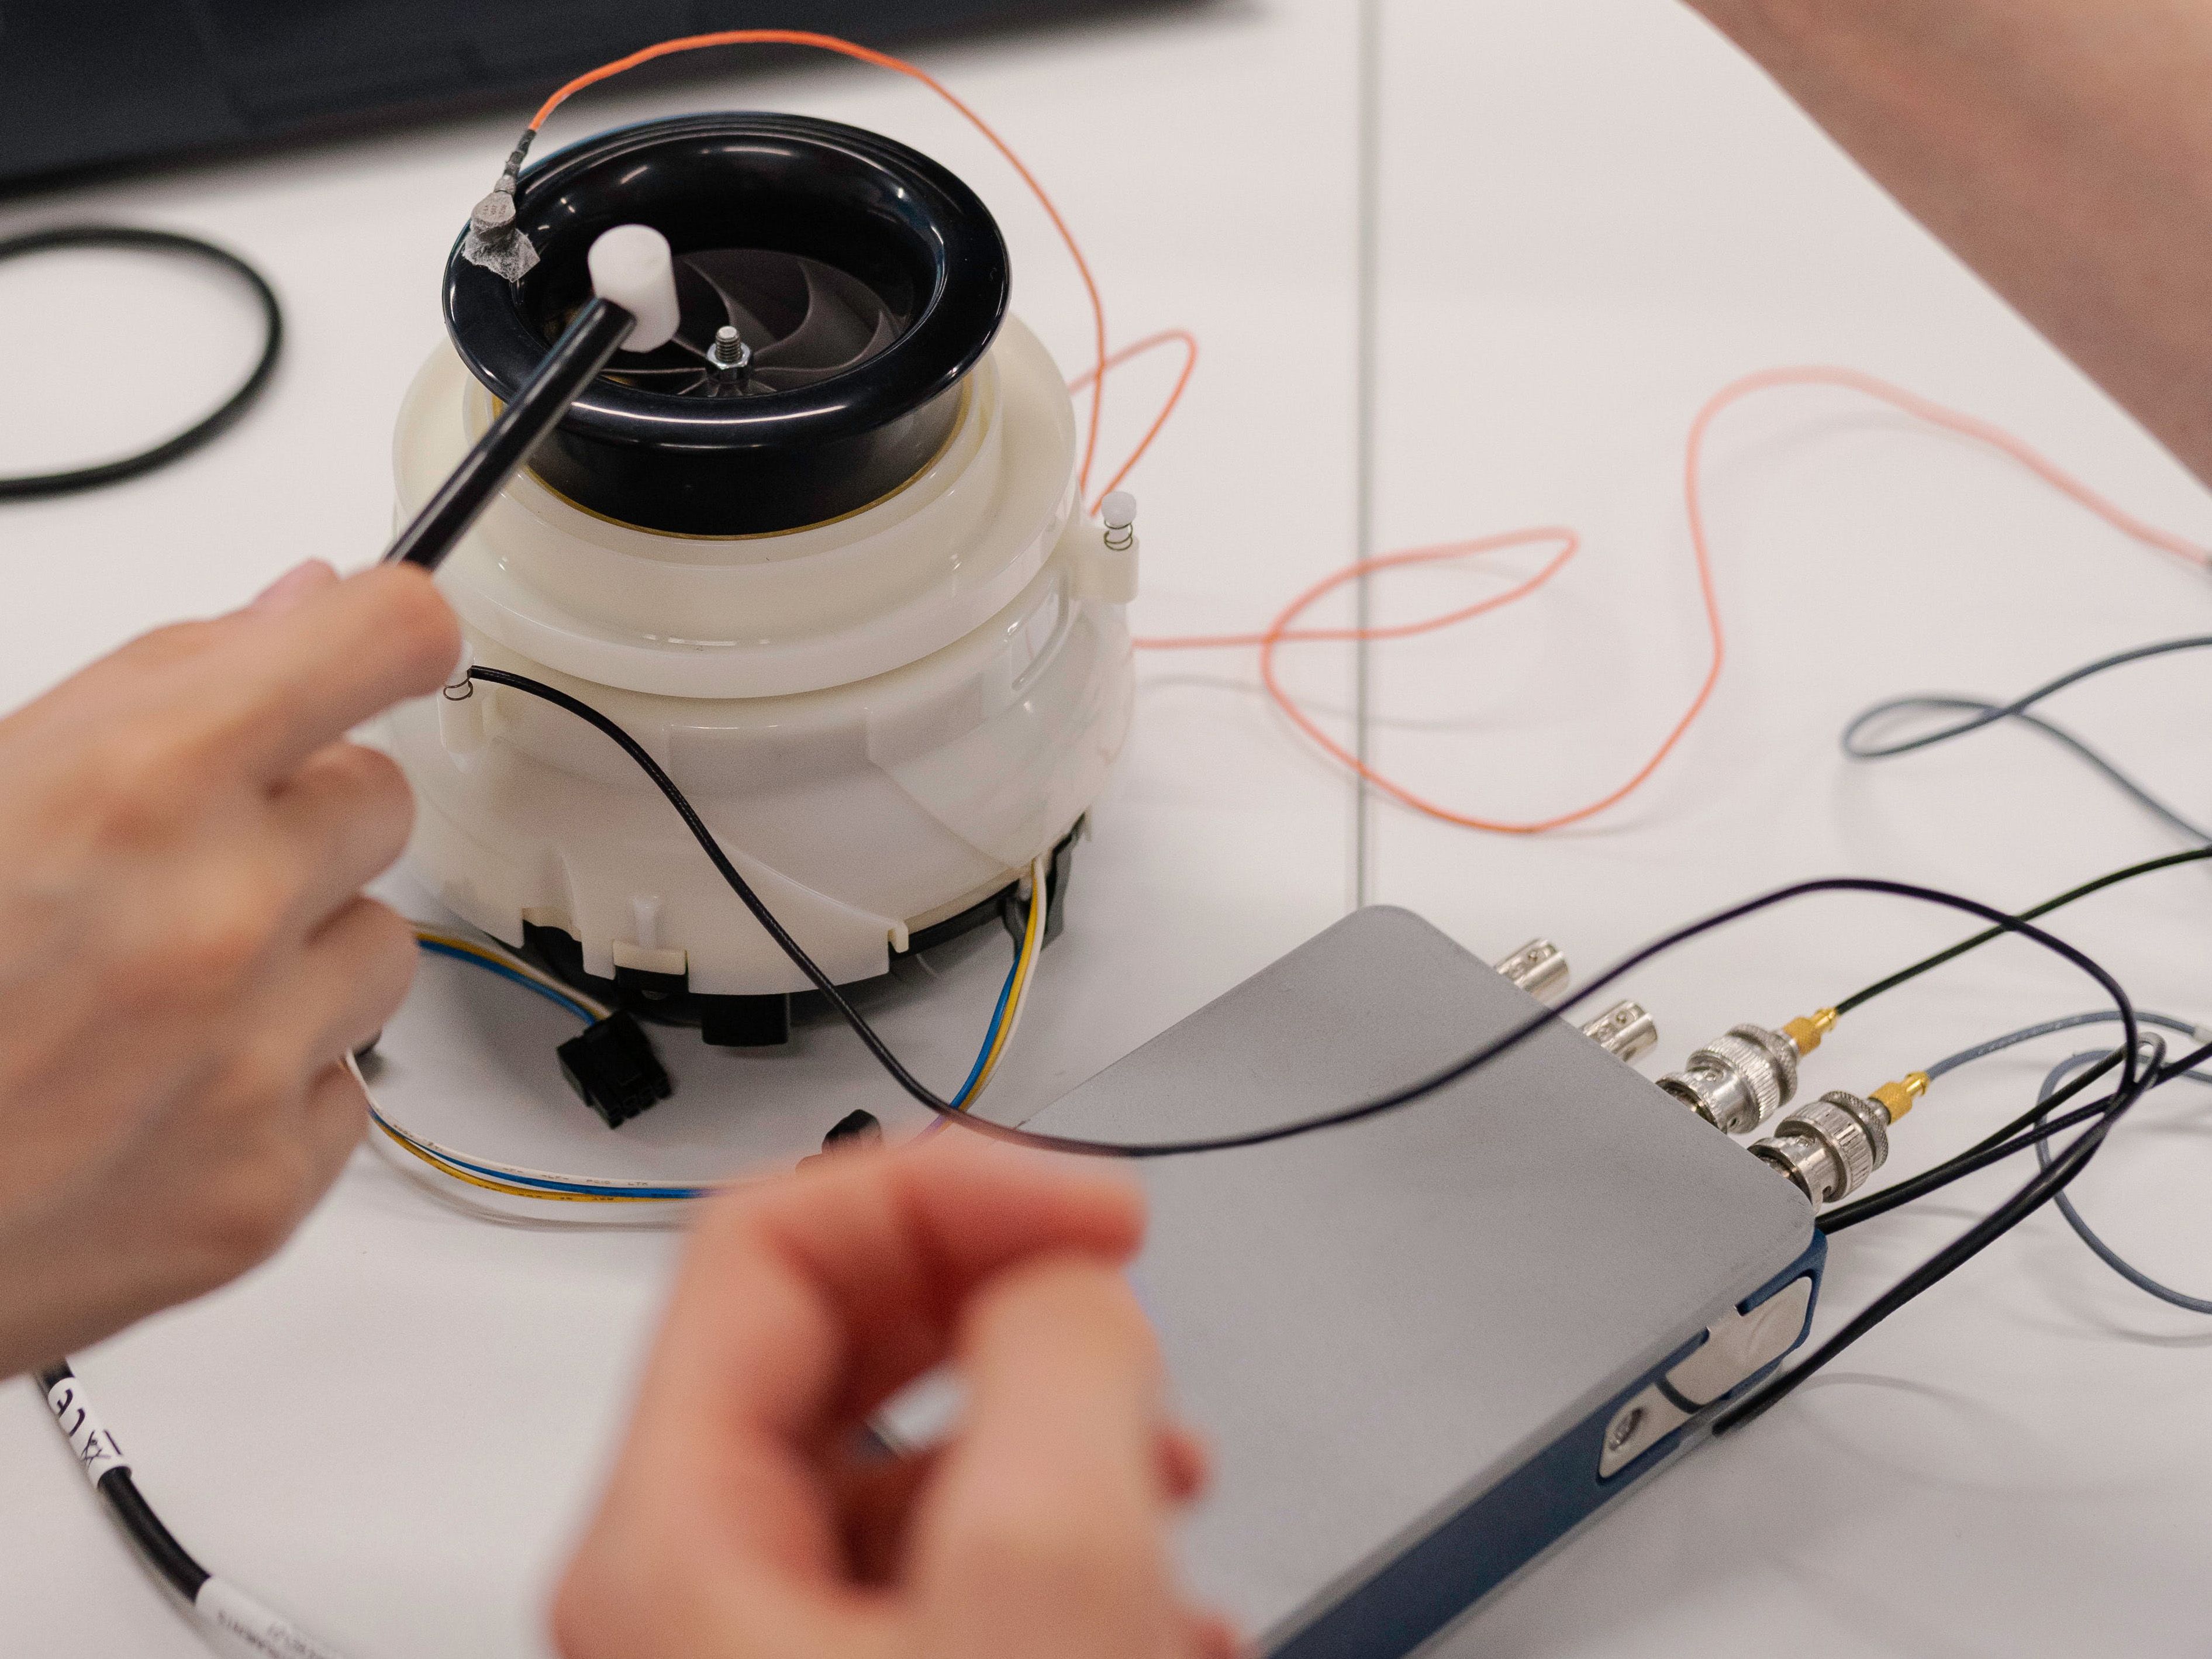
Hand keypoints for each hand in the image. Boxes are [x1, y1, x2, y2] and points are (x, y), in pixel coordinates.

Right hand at [0, 560, 457, 1376]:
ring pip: (379, 948)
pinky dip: (269, 1085)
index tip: (380, 647)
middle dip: (294, 818)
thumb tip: (300, 601)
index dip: (387, 632)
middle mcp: (223, 916)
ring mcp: (254, 1062)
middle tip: (166, 870)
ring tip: (144, 997)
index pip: (382, 637)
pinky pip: (344, 1087)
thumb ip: (146, 687)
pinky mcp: (264, 1190)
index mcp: (139, 785)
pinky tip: (144, 1097)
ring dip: (295, 956)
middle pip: (381, 801)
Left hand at [554, 1138, 1236, 1658]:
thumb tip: (1062, 1283)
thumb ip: (1056, 1372)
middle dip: (1007, 1296)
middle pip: (836, 1331)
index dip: (947, 1184)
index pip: (767, 1235)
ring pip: (910, 1451)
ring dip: (1057, 1427)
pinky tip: (1154, 1599)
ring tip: (1166, 1473)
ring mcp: (770, 1651)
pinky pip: (945, 1564)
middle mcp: (695, 1592)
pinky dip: (1059, 1544)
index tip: (1095, 1210)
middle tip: (1122, 1309)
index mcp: (673, 1545)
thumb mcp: (1043, 1588)